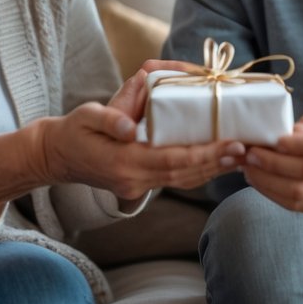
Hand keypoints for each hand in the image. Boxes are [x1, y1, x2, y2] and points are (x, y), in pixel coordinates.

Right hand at [41, 69, 245, 201]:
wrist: (56, 156)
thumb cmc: (73, 130)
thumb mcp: (86, 116)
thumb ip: (109, 119)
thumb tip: (130, 126)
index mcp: (123, 162)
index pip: (172, 160)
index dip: (204, 155)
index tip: (231, 144)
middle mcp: (133, 180)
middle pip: (184, 175)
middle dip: (217, 163)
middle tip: (247, 150)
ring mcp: (136, 187)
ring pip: (181, 181)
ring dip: (211, 170)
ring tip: (239, 156)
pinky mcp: (138, 186)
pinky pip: (173, 180)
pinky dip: (196, 171)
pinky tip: (215, 161)